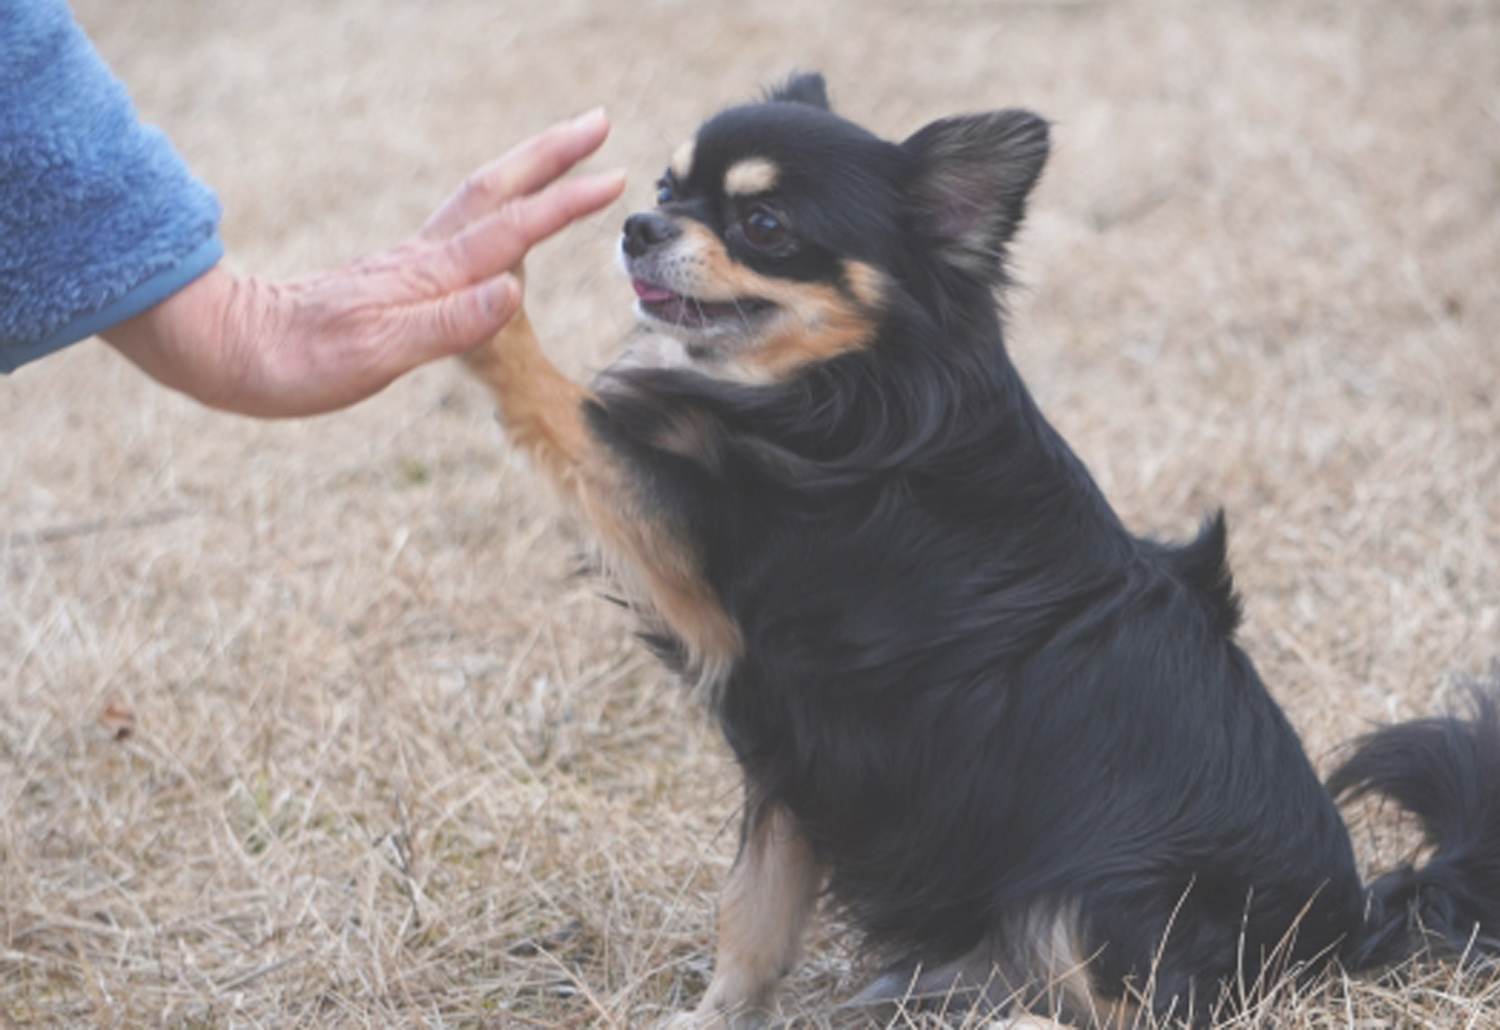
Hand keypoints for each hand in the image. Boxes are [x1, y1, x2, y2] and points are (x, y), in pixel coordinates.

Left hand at [103, 110, 624, 416]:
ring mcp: (411, 266)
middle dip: (551, 155)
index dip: (563, 204)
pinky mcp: (397, 279)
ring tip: (565, 154)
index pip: (511, 231)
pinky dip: (500, 210)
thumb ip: (445, 325)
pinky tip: (505, 221)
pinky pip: (465, 231)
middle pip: (498, 190)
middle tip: (599, 122)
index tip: (612, 178)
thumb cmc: (297, 362)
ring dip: (528, 173)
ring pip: (482, 202)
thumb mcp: (373, 356)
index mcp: (428, 276)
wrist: (231, 350)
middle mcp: (425, 260)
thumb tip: (511, 289)